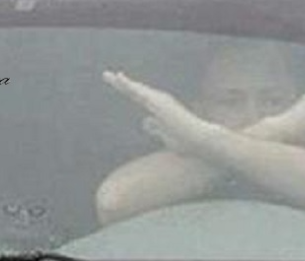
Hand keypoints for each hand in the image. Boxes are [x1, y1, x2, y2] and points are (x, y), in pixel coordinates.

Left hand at [103, 71, 218, 153]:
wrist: (199, 140)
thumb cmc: (186, 141)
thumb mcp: (165, 135)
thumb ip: (155, 128)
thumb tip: (144, 121)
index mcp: (159, 109)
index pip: (139, 97)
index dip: (128, 90)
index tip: (117, 82)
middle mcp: (159, 102)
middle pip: (136, 91)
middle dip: (121, 84)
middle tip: (105, 75)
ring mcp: (159, 101)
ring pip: (137, 90)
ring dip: (123, 83)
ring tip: (108, 76)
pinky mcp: (159, 103)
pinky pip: (140, 93)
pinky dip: (130, 86)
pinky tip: (119, 79)